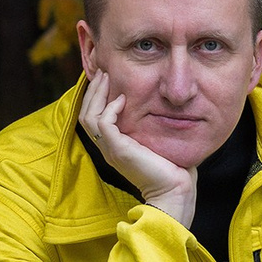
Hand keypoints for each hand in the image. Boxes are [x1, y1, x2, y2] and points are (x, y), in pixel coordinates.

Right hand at [78, 65, 195, 226]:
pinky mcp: (118, 150)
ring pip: (89, 116)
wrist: (175, 190)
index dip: (96, 97)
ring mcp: (111, 149)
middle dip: (93, 90)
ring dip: (97, 94)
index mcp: (114, 146)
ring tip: (107, 77)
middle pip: (86, 113)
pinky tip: (123, 98)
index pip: (94, 117)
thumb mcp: (157, 140)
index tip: (107, 78)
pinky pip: (103, 122)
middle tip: (103, 71)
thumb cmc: (173, 168)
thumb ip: (151, 125)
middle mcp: (108, 148)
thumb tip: (162, 105)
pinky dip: (110, 108)